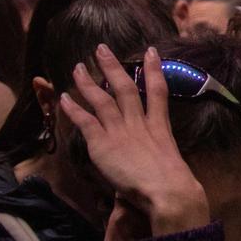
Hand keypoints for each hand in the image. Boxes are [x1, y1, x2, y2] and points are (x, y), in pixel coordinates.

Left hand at [58, 45, 208, 235]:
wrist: (168, 191)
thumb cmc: (175, 186)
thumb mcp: (171, 164)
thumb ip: (159, 157)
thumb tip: (156, 162)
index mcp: (159, 128)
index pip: (158, 92)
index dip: (154, 70)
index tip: (151, 51)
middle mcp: (139, 124)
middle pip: (126, 88)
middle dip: (114, 67)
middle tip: (102, 49)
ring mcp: (121, 132)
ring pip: (103, 99)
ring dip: (89, 81)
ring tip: (79, 66)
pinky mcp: (103, 144)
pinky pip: (85, 122)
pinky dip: (74, 109)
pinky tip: (65, 98)